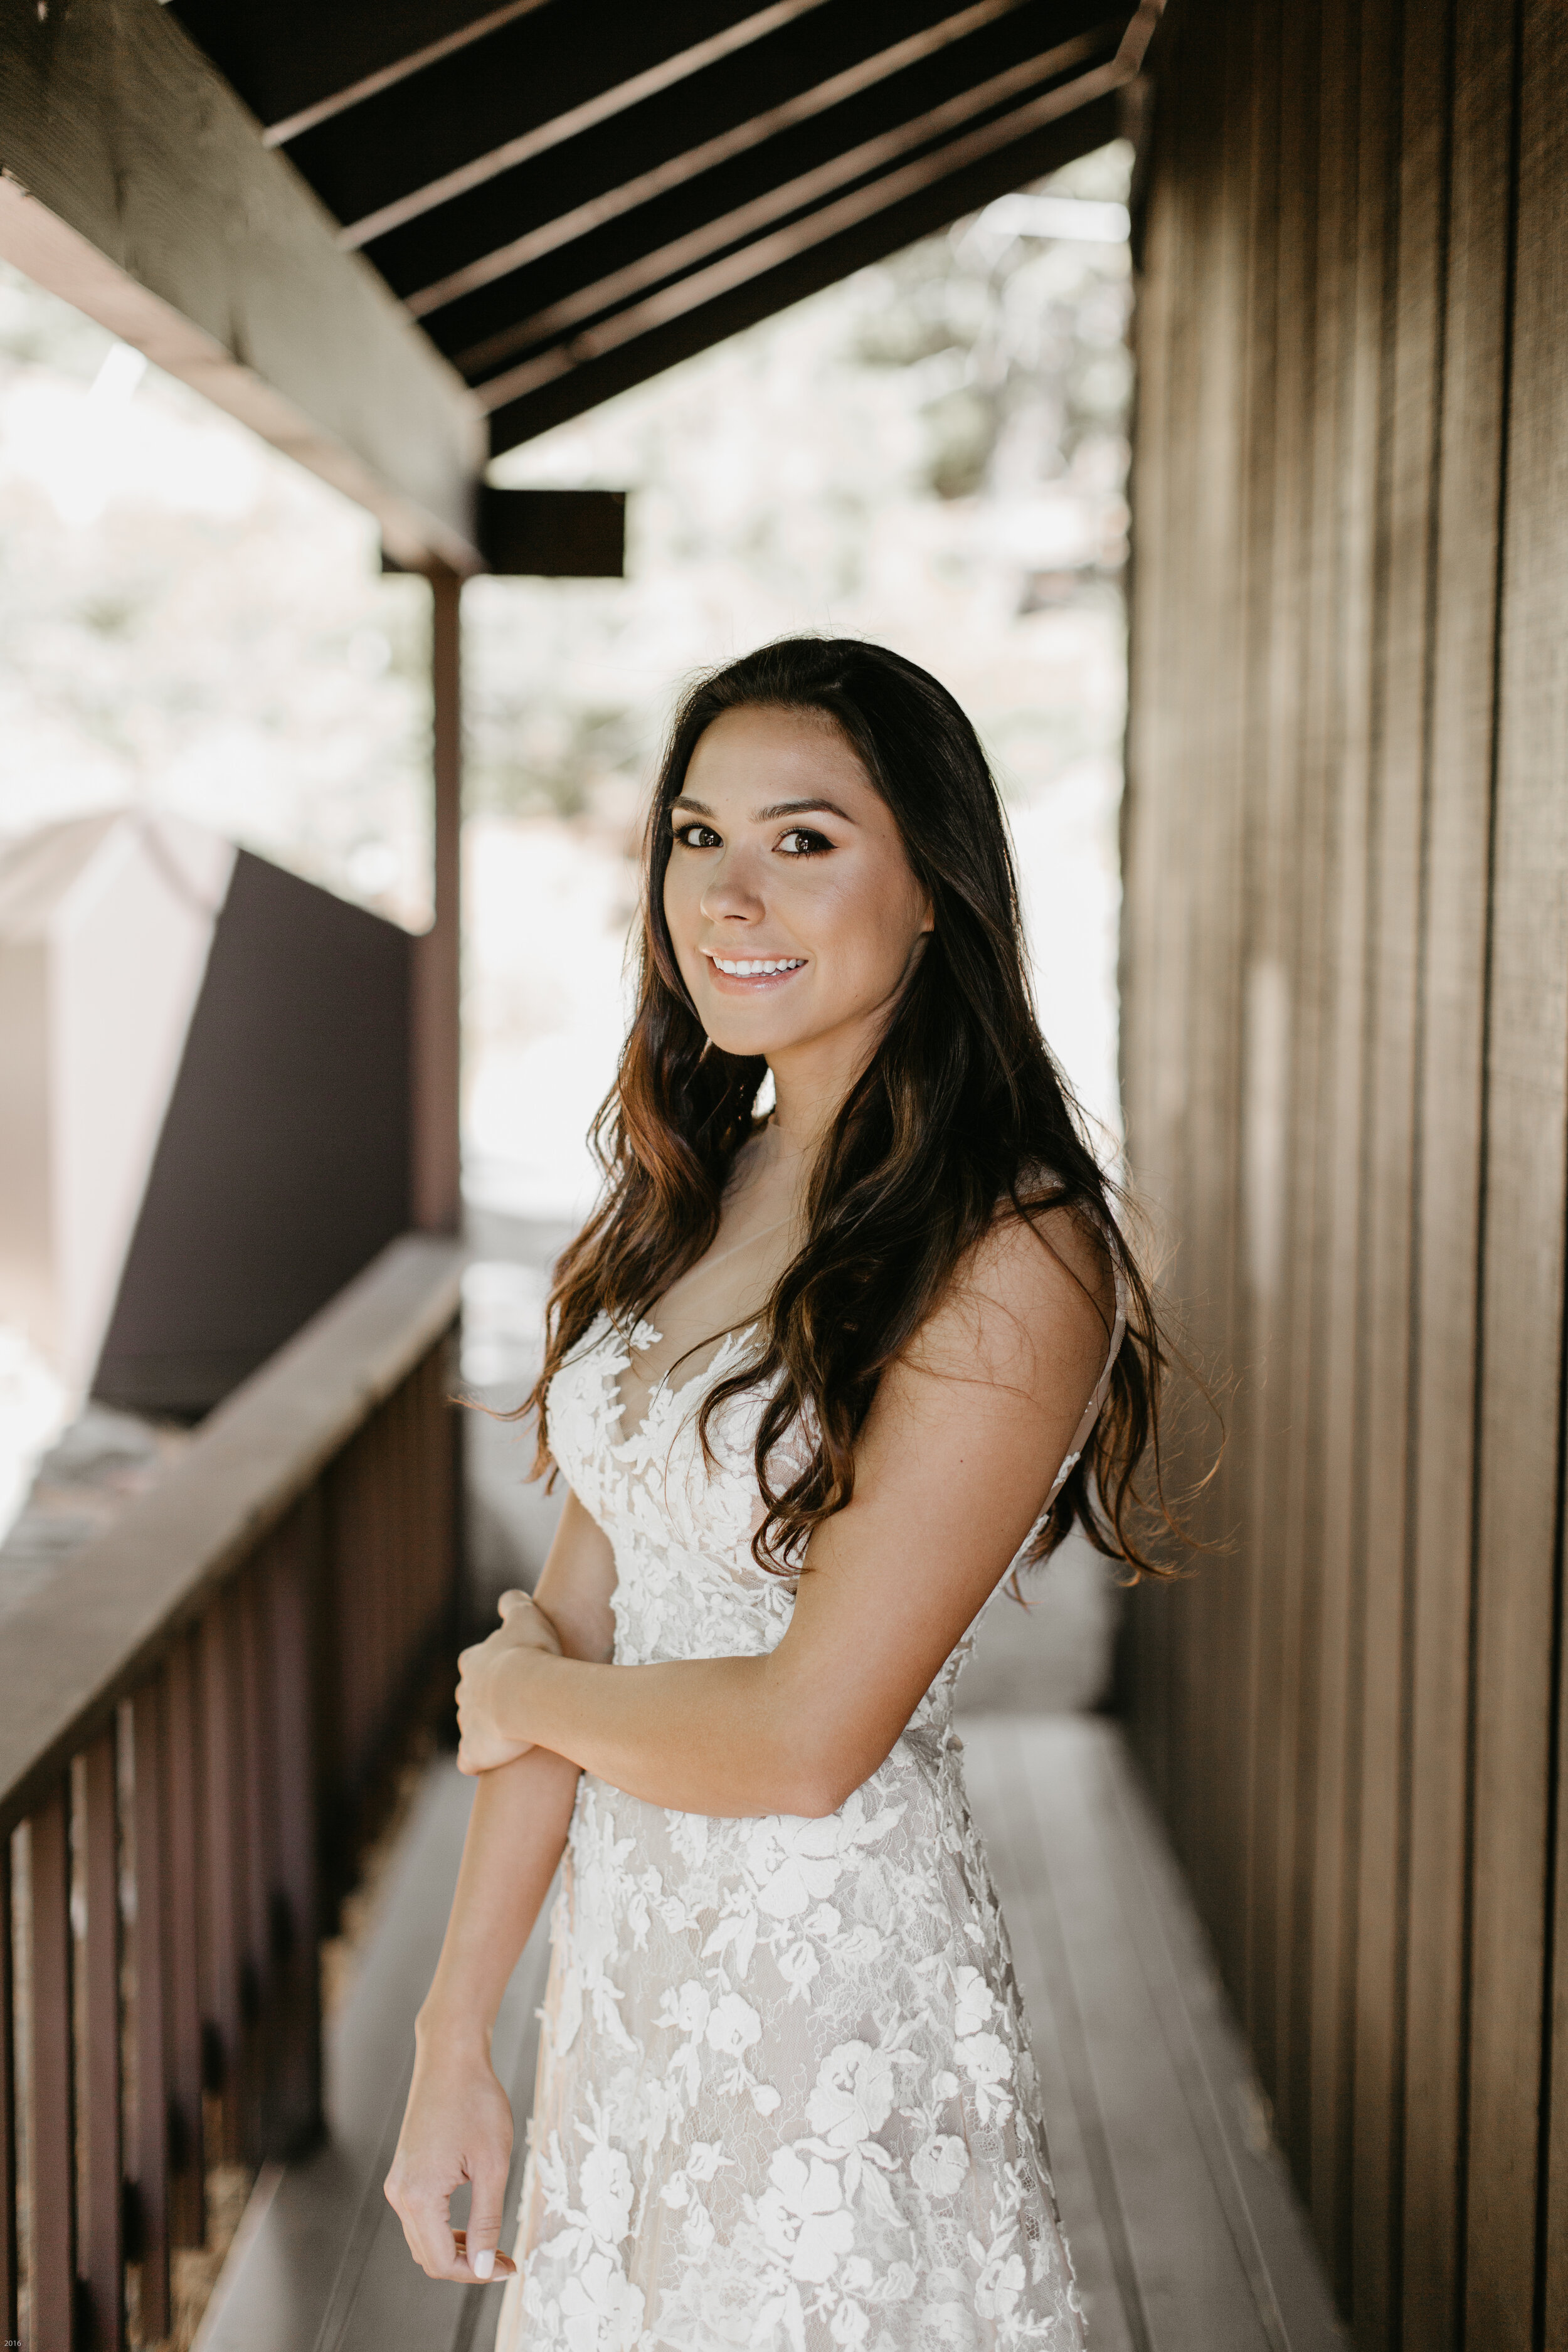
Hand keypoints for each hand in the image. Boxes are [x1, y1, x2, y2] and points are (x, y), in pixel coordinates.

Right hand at [384, 2027, 518, 2283]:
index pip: (441, 2262)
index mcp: (419, 2196)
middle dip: (468, 2266)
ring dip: (457, 2249)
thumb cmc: (476, 2102)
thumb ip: (487, 2220)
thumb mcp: (492, 2164)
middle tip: (505, 2259)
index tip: (508, 2268)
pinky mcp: (405, 2172)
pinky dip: (445, 2229)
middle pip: (429, 2256)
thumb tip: (484, 2268)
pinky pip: (421, 2217)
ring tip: (494, 2244)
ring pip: (423, 2240)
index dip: (476, 2274)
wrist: (451, 2058)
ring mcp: (398, 2182)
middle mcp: (400, 2194)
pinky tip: (473, 2222)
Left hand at [455, 1592, 562, 1774]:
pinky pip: (470, 1760)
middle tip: (515, 1703)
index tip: (513, 1669)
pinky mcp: (472, 1753)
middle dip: (487, 1700)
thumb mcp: (526, 1616)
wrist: (525, 1694)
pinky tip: (496, 1762)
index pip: (474, 1662)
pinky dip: (479, 1761)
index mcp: (473, 1661)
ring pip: (471, 1727)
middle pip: (471, 1695)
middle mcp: (464, 1692)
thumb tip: (510, 1598)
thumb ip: (515, 1604)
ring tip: (513, 1734)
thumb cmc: (530, 1653)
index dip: (492, 1666)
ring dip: (487, 1730)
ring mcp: (466, 1725)